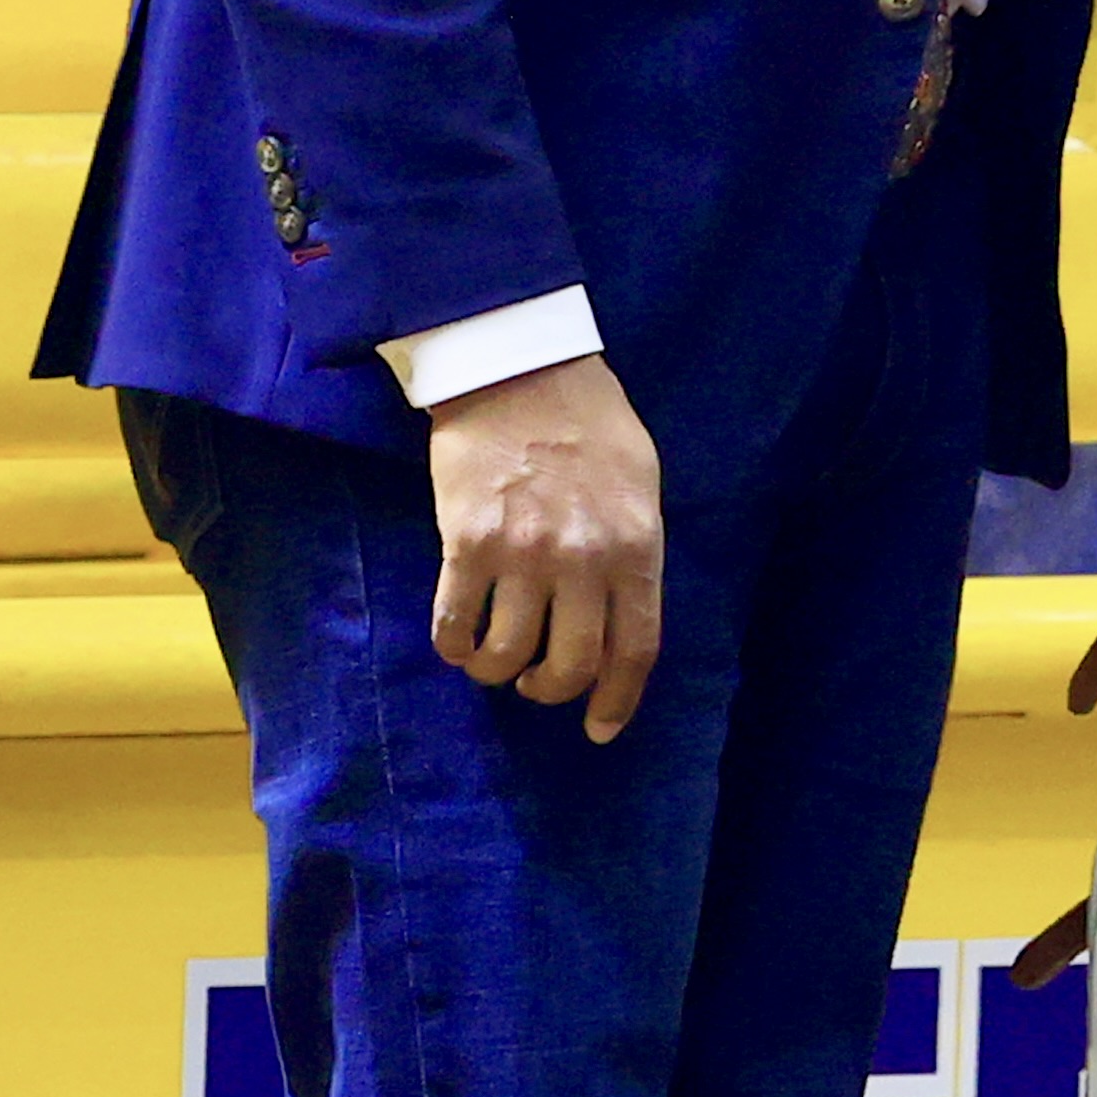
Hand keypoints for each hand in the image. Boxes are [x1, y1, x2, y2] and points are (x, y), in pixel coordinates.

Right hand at [427, 353, 665, 744]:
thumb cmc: (588, 418)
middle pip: (569, 665)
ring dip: (497, 670)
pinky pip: (455, 623)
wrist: (519, 367)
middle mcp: (584, 560)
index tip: (599, 728)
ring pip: (507, 654)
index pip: (635, 648)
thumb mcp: (641, 479)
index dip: (616, 700)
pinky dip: (454, 646)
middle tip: (535, 683)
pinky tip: (457, 642)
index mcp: (636, 546)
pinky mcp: (467, 543)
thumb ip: (636, 546)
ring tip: (494, 659)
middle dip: (550, 690)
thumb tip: (623, 608)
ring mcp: (524, 554)